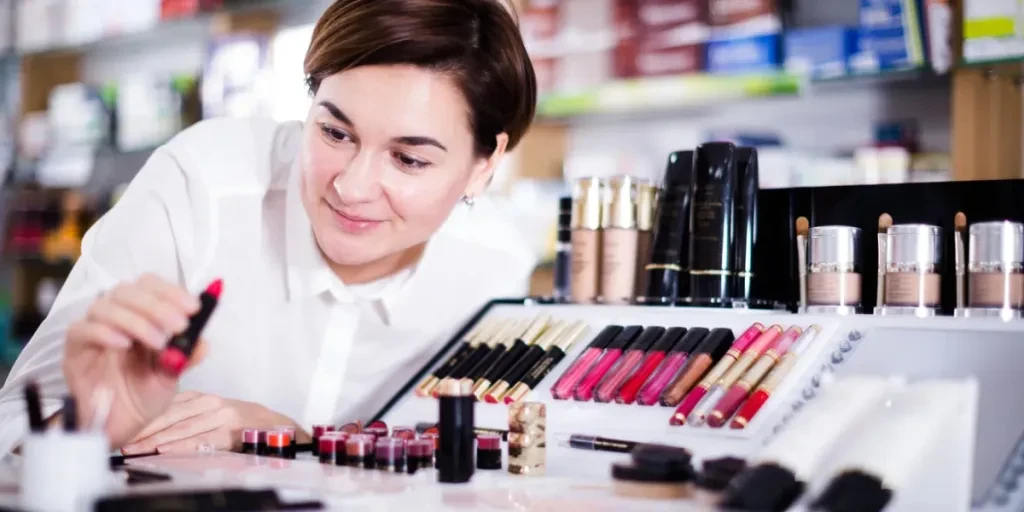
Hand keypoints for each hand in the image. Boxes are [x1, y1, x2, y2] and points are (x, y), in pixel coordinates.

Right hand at [63, 273, 203, 448]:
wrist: (121, 425)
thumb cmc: (145, 393)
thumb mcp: (173, 374)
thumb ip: (186, 356)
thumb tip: (204, 343)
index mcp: (141, 314)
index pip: (150, 286)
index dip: (172, 292)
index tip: (193, 308)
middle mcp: (116, 316)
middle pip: (128, 291)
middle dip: (158, 305)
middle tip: (179, 325)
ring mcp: (93, 330)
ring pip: (106, 306)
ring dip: (136, 320)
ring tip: (157, 342)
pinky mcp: (74, 349)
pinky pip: (82, 329)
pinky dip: (104, 332)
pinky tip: (124, 345)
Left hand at [122, 391, 306, 454]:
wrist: (275, 427)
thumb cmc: (240, 422)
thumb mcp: (211, 411)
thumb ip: (186, 416)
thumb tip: (153, 430)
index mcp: (202, 397)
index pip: (166, 406)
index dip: (144, 417)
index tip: (124, 428)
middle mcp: (210, 403)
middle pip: (170, 416)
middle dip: (144, 430)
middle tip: (124, 442)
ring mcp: (221, 416)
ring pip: (183, 427)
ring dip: (156, 440)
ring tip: (136, 449)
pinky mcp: (230, 431)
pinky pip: (201, 439)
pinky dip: (181, 445)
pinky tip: (165, 450)